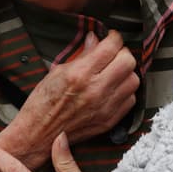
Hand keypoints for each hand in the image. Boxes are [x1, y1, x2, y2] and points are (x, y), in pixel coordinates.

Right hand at [0, 30, 137, 171]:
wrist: (39, 134)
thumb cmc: (43, 103)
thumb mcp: (57, 70)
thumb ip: (81, 54)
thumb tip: (95, 39)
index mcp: (80, 74)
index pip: (111, 47)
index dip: (114, 38)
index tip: (111, 37)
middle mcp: (95, 90)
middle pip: (128, 62)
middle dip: (123, 53)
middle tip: (114, 53)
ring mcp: (105, 107)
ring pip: (133, 80)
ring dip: (126, 72)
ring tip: (115, 71)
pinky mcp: (109, 120)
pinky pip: (131, 100)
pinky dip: (125, 91)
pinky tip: (114, 89)